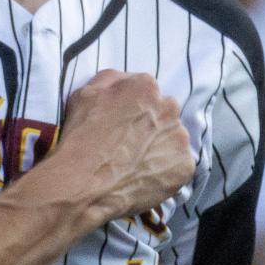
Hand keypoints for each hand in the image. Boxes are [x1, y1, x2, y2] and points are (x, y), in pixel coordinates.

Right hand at [49, 70, 193, 223]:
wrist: (83, 183)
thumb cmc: (80, 138)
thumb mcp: (84, 93)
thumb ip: (112, 80)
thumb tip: (126, 81)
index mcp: (146, 86)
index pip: (147, 92)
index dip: (133, 109)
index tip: (122, 124)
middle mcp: (169, 107)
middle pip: (164, 114)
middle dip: (150, 126)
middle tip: (129, 145)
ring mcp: (179, 137)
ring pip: (172, 139)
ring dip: (159, 147)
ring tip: (134, 164)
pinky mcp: (184, 166)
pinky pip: (177, 165)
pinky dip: (164, 170)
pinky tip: (143, 176)